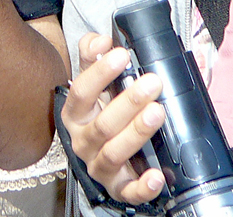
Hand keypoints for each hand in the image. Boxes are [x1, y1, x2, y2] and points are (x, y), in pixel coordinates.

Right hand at [59, 33, 165, 204]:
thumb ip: (92, 54)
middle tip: (152, 83)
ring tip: (157, 112)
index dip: (100, 73)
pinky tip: (157, 176)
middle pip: (102, 124)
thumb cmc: (100, 109)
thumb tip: (100, 41)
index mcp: (75, 113)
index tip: (121, 55)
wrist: (100, 150)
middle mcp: (83, 141)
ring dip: (136, 133)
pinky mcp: (118, 187)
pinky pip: (128, 191)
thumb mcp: (93, 80)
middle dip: (129, 102)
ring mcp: (99, 166)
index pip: (81, 92)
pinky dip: (142, 186)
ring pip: (114, 153)